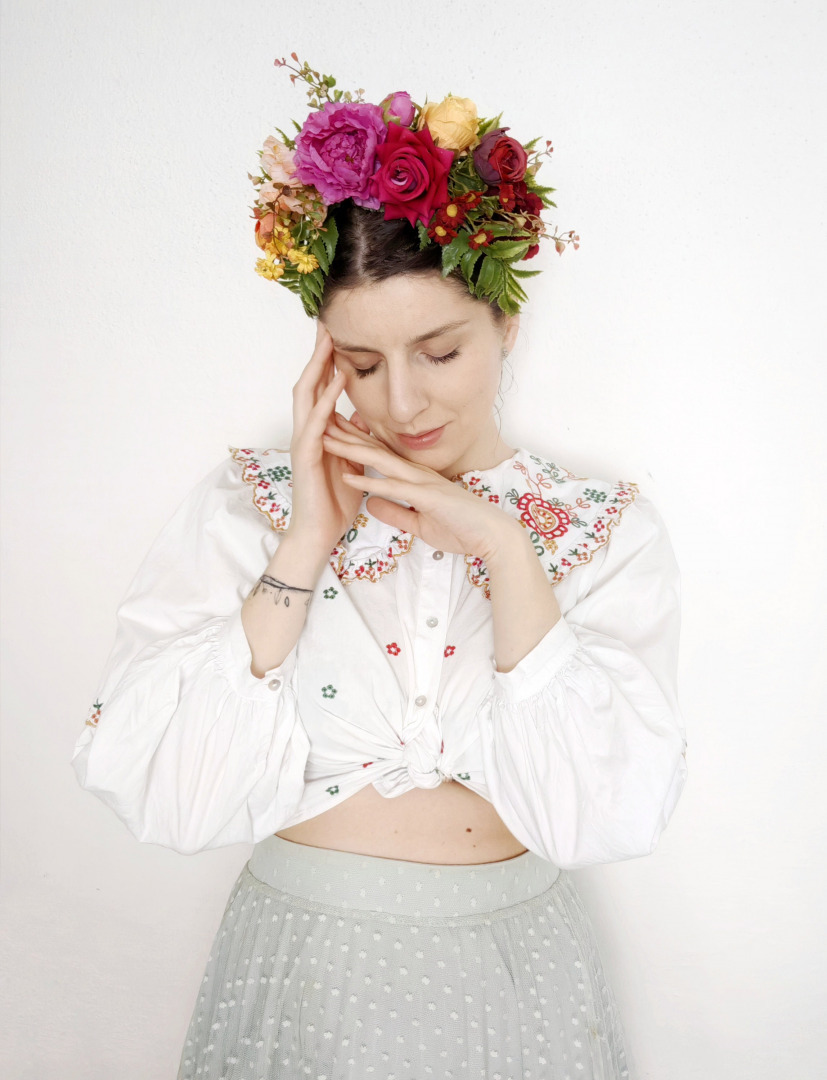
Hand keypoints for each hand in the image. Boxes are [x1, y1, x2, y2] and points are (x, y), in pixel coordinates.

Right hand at [287, 321, 369, 551]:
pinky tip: (336, 382)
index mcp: (317, 430)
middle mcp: (306, 431)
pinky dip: (326, 400)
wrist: (319, 534)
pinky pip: (315, 423)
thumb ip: (353, 435)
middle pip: (308, 382)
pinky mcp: (305, 457)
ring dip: (318, 367)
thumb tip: (362, 413)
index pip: (319, 386)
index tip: (337, 331)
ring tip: (329, 341)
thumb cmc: (334, 500)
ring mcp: (303, 442)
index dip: (327, 359)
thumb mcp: (351, 459)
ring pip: (305, 395)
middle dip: (317, 353)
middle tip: (326, 323)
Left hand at [321, 418, 517, 561]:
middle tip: (318, 421)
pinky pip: (393, 488)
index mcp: (415, 479)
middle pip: (374, 450)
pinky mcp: (427, 497)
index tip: (330, 433)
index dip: (354, 444)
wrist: (494, 537)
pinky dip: (369, 482)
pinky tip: (348, 476)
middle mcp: (416, 474)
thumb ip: (397, 512)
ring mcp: (422, 483)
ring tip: (324, 439)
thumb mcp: (420, 523)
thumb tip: (372, 505)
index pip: (379, 457)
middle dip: (345, 436)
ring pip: (380, 461)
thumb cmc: (463, 528)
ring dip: (351, 450)